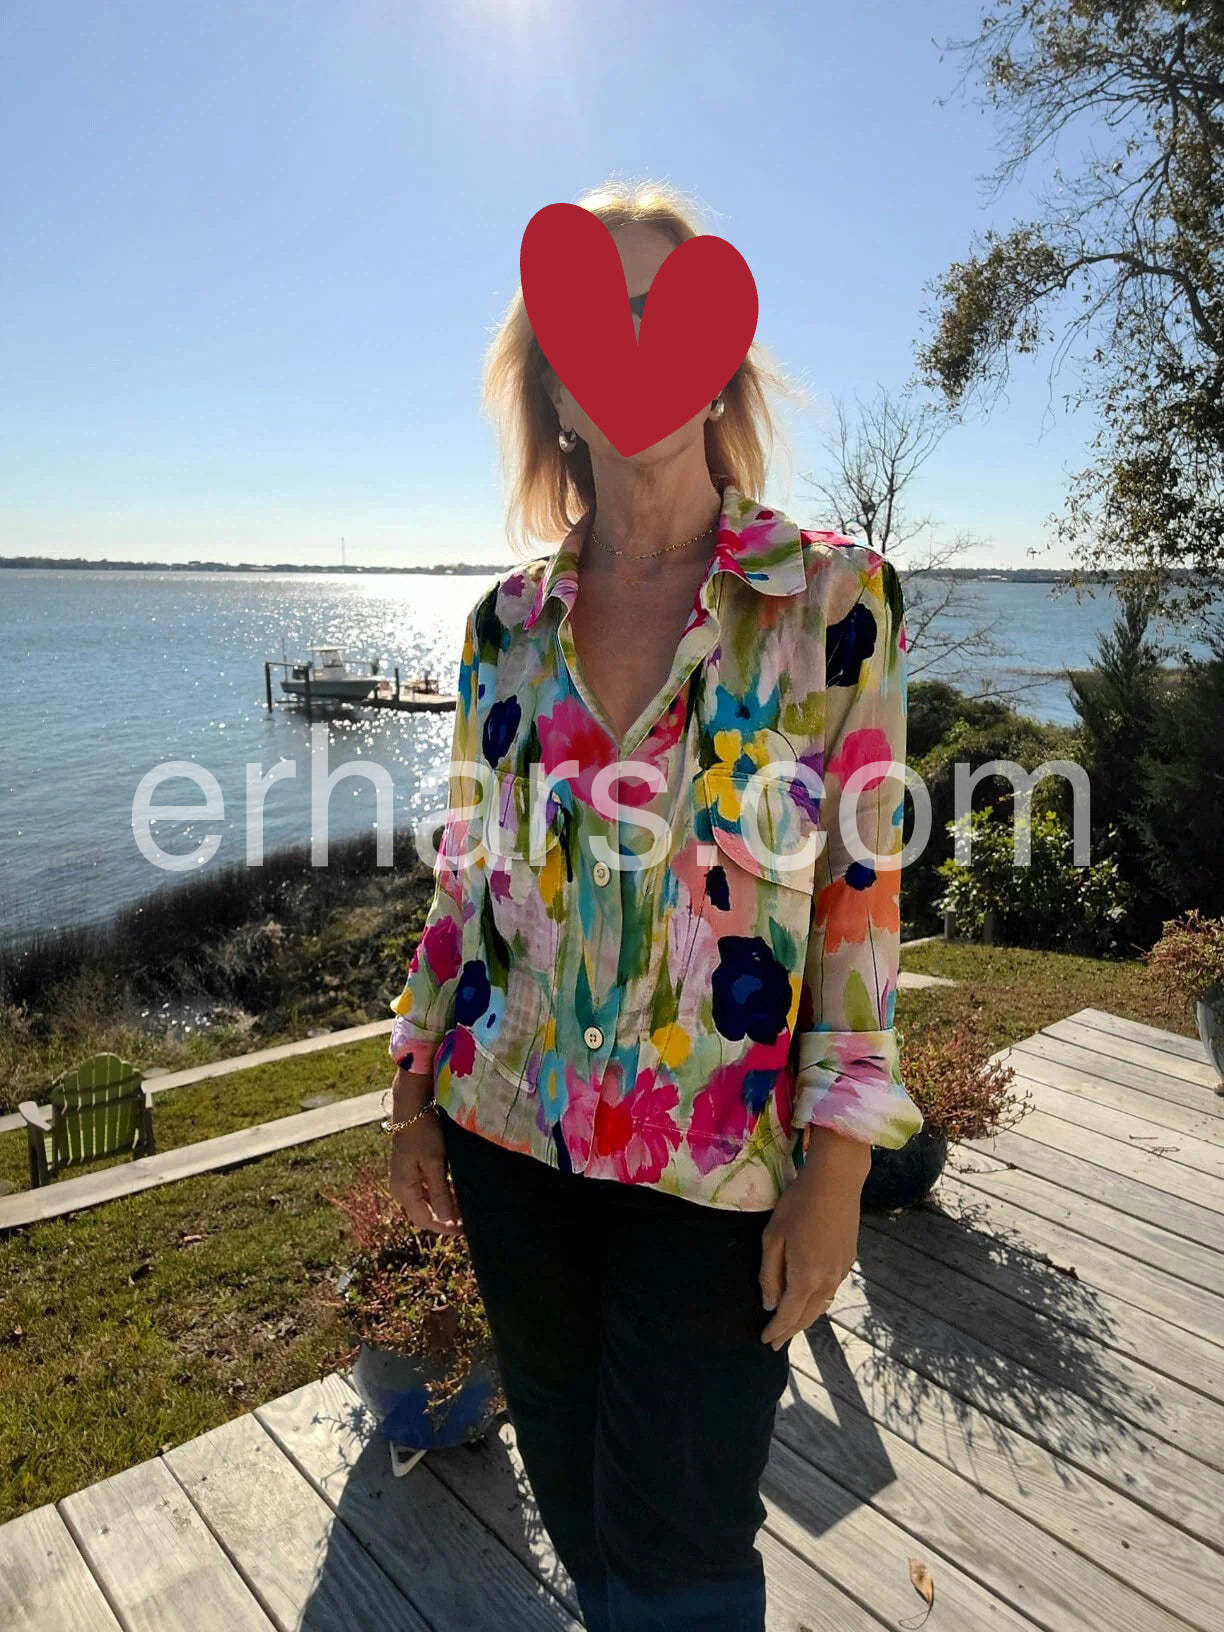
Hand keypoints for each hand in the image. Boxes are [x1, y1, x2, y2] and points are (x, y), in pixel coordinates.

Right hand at [387, 1069, 462, 1235]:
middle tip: (467, 1222)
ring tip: (464, 1208)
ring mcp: (404, 1180)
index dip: (444, 1228)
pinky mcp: (409, 1171)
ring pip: (425, 1202)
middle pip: (423, 1213)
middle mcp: (400, 1189)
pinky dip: (439, 1194)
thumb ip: (441, 1193)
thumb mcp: (435, 1164)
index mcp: (404, 1190)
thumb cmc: (424, 1134)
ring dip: (443, 1207)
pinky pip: (424, 1190)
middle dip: (445, 1219)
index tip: (465, 1231)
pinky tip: (455, 1192)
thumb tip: (447, 1221)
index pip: (424, 1219)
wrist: (411, 1109)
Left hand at [758, 1130, 869, 1349]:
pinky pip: (830, 1291)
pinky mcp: (849, 1261)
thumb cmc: (798, 1205)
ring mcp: (841, 1272)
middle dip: (790, 1331)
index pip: (788, 1315)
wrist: (837, 1181)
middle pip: (807, 1316)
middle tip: (776, 1343)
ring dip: (805, 1319)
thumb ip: (770, 1274)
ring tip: (791, 1326)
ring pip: (822, 1306)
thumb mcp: (773, 1237)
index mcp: (806, 1278)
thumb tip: (769, 1304)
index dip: (776, 1330)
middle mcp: (827, 1282)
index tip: (765, 1342)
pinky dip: (817, 1302)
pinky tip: (809, 1299)